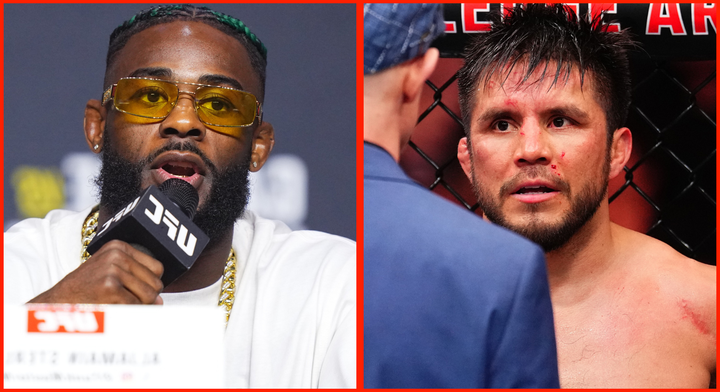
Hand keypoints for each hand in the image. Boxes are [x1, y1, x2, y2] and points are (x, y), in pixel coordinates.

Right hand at [29, 240, 163, 304]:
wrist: (58, 302)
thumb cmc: (87, 290)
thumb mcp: (110, 272)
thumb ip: (138, 281)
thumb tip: (160, 301)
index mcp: (119, 247)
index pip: (157, 268)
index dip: (150, 283)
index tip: (135, 290)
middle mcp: (117, 255)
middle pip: (156, 283)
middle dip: (147, 298)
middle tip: (127, 302)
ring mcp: (113, 269)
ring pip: (149, 296)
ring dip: (139, 306)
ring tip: (120, 305)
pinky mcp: (109, 286)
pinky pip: (136, 306)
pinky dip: (129, 313)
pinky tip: (114, 309)